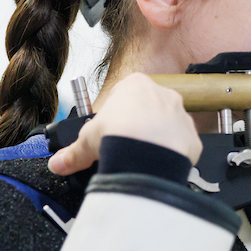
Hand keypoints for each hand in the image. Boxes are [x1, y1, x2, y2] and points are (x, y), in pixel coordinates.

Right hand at [48, 73, 201, 174]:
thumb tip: (57, 163)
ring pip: (168, 127)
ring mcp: (181, 115)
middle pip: (149, 110)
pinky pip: (181, 146)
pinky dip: (170, 155)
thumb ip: (73, 152)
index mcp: (136, 85)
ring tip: (140, 158)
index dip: (115, 112)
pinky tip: (157, 165)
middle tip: (124, 145)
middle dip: (138, 126)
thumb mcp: (87, 141)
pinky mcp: (192, 137)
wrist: (147, 152)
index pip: (125, 94)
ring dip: (156, 140)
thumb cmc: (118, 134)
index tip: (109, 128)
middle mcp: (163, 95)